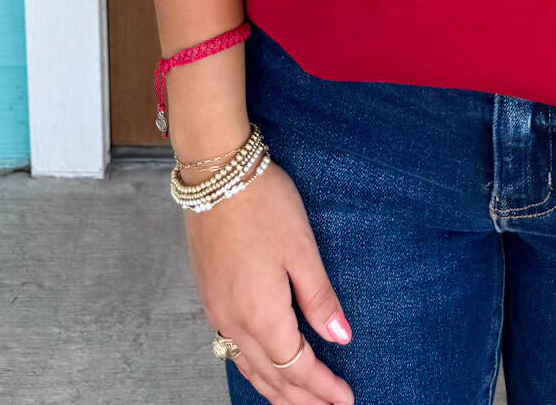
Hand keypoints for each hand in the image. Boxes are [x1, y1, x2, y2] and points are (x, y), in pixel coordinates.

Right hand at [184, 160, 354, 403]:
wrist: (216, 173)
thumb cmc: (263, 204)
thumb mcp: (302, 249)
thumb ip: (320, 298)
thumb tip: (340, 338)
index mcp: (261, 314)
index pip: (297, 369)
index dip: (323, 388)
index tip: (346, 399)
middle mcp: (233, 322)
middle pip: (271, 378)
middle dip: (302, 399)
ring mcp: (216, 311)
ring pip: (248, 368)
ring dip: (276, 390)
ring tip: (300, 400)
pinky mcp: (209, 296)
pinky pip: (232, 349)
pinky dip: (254, 368)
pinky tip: (264, 365)